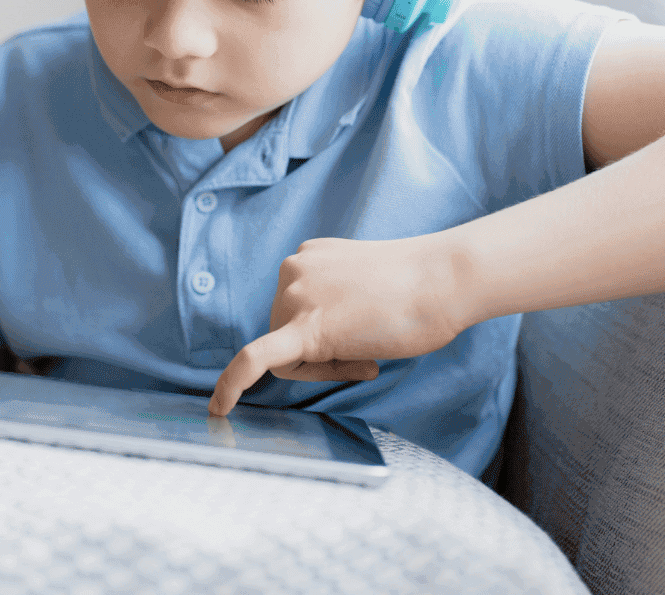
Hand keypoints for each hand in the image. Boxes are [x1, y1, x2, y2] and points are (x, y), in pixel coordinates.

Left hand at [208, 233, 470, 415]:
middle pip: (287, 335)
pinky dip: (233, 384)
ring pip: (289, 358)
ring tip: (370, 350)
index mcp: (305, 257)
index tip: (362, 332)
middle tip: (371, 350)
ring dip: (327, 366)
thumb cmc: (420, 287)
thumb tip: (333, 334)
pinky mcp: (305, 327)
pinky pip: (256, 361)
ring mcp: (295, 295)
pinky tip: (219, 408)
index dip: (328, 336)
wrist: (445, 279)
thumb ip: (337, 302)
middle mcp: (292, 270)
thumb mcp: (365, 283)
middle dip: (325, 354)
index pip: (297, 312)